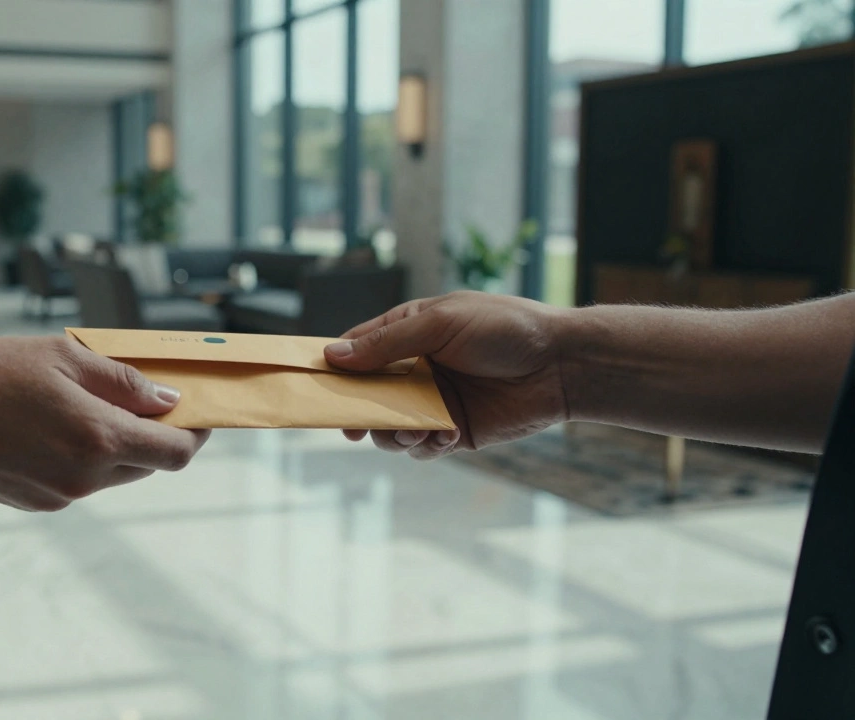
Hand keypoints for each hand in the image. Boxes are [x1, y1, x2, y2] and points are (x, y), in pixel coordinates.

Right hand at [0, 336, 208, 510]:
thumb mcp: (60, 356)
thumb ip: (123, 381)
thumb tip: (170, 398)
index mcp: (98, 438)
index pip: (176, 451)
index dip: (197, 431)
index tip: (200, 409)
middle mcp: (84, 478)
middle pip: (149, 464)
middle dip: (157, 432)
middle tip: (146, 397)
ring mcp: (59, 496)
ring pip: (114, 473)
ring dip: (118, 443)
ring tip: (89, 403)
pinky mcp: (36, 503)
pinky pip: (80, 481)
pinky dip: (84, 455)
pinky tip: (53, 424)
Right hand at [324, 291, 568, 459]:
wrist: (563, 365)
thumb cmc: (504, 329)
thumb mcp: (439, 324)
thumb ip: (386, 342)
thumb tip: (333, 355)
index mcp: (409, 333)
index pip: (357, 350)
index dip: (334, 368)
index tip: (314, 386)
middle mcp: (417, 369)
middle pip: (367, 395)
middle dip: (359, 412)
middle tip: (354, 427)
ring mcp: (434, 402)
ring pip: (389, 428)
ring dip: (393, 434)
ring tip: (415, 430)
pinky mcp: (455, 432)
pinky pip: (422, 448)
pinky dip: (425, 447)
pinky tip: (444, 436)